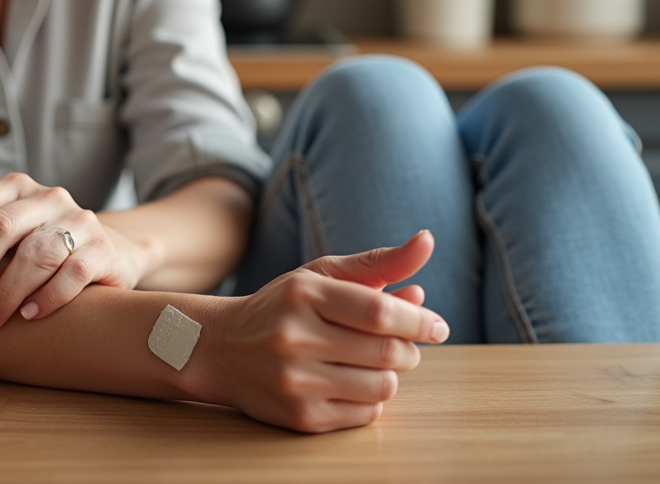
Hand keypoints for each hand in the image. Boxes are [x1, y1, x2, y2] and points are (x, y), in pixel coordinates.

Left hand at [0, 173, 153, 328]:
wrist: (108, 251)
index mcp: (14, 188)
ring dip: (7, 291)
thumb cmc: (39, 242)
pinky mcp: (103, 249)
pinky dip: (49, 296)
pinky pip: (74, 272)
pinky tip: (29, 316)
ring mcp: (79, 220)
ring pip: (38, 252)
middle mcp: (47, 197)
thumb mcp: (0, 227)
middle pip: (0, 227)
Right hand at [205, 230, 447, 433]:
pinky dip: (372, 400)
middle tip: (402, 345)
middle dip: (408, 350)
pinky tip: (352, 383)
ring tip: (374, 363)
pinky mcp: (300, 417)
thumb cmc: (282, 307)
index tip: (438, 327)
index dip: (419, 321)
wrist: (221, 350)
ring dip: (391, 375)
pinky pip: (366, 414)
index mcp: (304, 294)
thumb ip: (377, 263)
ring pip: (382, 387)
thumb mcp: (322, 276)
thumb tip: (427, 242)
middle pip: (386, 352)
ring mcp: (296, 381)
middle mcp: (295, 337)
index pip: (379, 312)